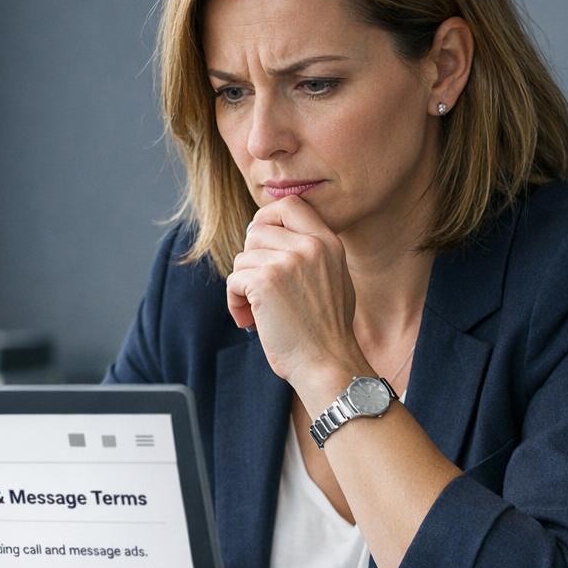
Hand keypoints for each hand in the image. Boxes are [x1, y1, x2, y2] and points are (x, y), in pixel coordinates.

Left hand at [226, 196, 367, 393]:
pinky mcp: (265, 282)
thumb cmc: (326, 331)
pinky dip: (235, 301)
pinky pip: (234, 280)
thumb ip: (311, 253)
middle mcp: (309, 246)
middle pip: (257, 230)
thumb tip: (272, 235)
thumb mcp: (333, 279)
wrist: (328, 363)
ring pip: (242, 258)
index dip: (266, 218)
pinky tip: (250, 320)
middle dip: (250, 258)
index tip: (259, 242)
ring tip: (258, 310)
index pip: (289, 204)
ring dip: (242, 285)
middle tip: (257, 286)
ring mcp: (287, 262)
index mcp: (328, 242)